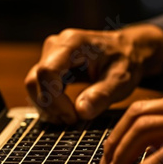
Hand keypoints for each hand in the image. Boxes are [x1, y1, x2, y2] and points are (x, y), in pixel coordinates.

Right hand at [24, 25, 162, 123]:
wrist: (128, 50)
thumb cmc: (126, 61)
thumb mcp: (121, 80)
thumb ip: (102, 95)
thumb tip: (81, 112)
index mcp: (73, 43)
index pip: (47, 71)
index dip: (54, 99)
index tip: (72, 116)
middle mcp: (57, 45)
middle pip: (36, 79)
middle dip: (50, 106)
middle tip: (72, 120)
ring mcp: (51, 54)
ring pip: (33, 84)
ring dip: (47, 106)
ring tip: (70, 118)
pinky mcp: (51, 65)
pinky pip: (39, 86)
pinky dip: (49, 102)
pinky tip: (66, 111)